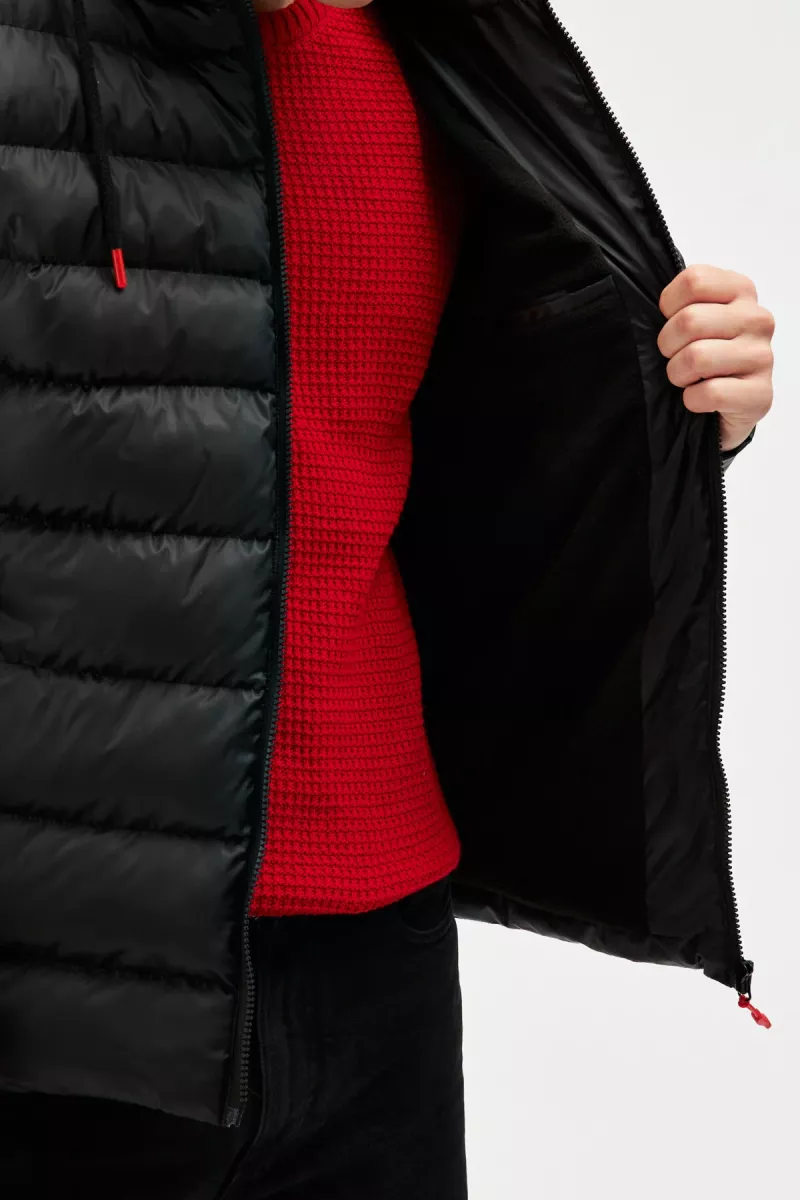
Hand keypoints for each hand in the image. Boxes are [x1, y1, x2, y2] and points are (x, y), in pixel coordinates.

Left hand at [657, 265, 774, 451]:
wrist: (727, 404)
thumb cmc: (703, 355)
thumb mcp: (694, 317)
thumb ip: (681, 302)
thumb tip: (643, 300)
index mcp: (741, 291)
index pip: (694, 281)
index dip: (669, 306)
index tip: (670, 322)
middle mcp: (757, 319)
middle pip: (690, 321)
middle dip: (668, 346)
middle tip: (675, 357)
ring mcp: (762, 356)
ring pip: (697, 357)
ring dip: (679, 375)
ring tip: (688, 378)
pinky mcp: (760, 394)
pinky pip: (711, 393)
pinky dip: (693, 400)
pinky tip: (701, 398)